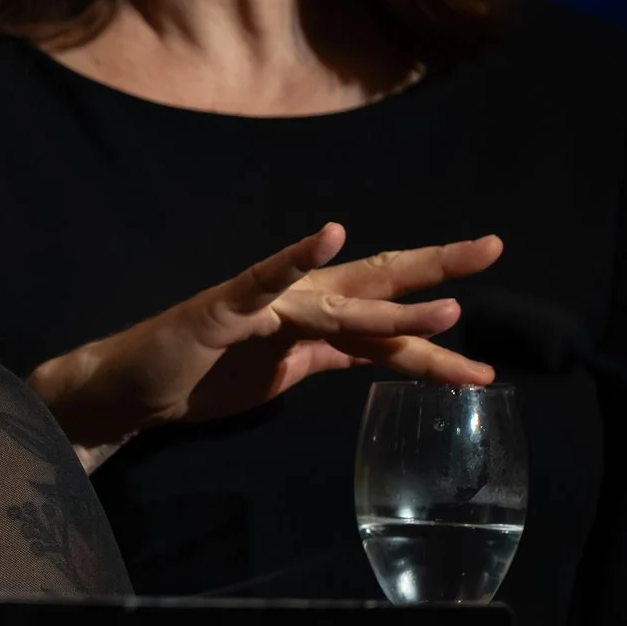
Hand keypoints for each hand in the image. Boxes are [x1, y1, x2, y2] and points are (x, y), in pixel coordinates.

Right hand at [30, 223, 503, 452]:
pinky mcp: (227, 308)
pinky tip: (326, 236)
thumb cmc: (204, 376)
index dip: (438, 330)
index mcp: (316, 318)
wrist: (134, 388)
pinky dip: (294, 258)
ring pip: (339, 302)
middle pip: (379, 283)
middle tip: (492, 249)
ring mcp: (265, 302)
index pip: (389, 318)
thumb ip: (336, 356)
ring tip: (448, 310)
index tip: (489, 356)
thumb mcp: (288, 372)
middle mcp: (299, 300)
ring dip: (394, 308)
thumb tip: (386, 357)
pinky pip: (264, 280)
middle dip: (438, 269)